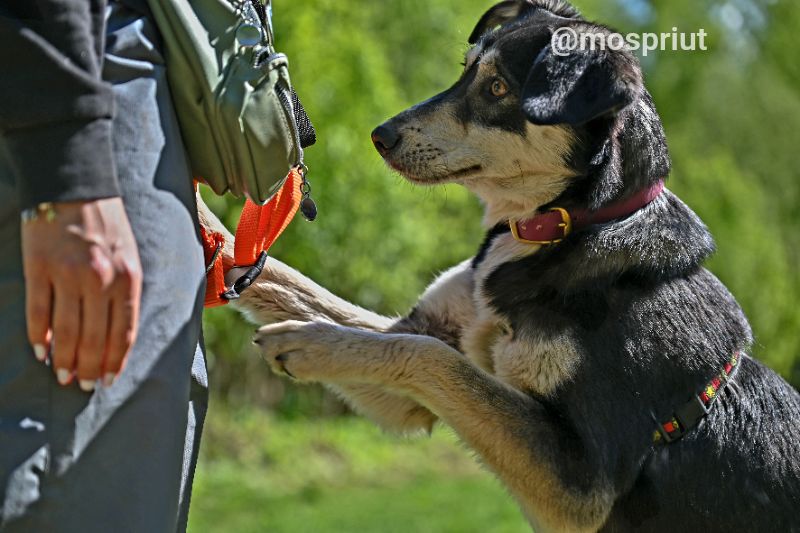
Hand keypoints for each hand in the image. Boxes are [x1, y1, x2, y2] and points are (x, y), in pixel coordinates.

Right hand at [21, 198, 142, 390]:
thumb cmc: (107, 225)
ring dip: (65, 358)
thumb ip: (124, 293)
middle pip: (95, 338)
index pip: (123, 332)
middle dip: (90, 367)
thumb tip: (116, 334)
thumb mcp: (130, 257)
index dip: (115, 360)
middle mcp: (100, 281)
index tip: (109, 380)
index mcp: (127, 279)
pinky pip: (39, 311)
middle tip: (84, 386)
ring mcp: (67, 275)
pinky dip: (39, 335)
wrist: (75, 187)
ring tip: (63, 375)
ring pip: (67, 330)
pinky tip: (41, 350)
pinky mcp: (39, 268)